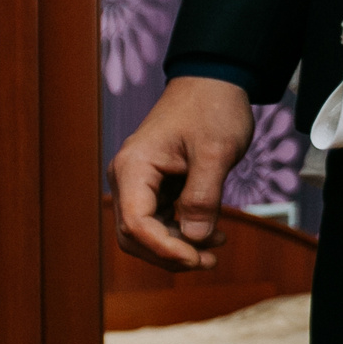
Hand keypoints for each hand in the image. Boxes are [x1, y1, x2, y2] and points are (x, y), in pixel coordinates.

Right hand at [110, 75, 254, 270]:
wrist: (212, 82)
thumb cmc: (212, 109)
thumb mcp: (216, 153)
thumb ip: (203, 198)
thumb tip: (196, 240)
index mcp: (133, 168)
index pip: (136, 224)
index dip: (165, 248)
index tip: (199, 259)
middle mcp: (126, 178)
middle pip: (133, 235)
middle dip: (168, 254)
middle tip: (208, 262)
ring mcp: (137, 183)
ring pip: (144, 232)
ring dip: (176, 247)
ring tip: (216, 248)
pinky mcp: (153, 186)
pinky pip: (158, 220)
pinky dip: (182, 233)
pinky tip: (212, 234)